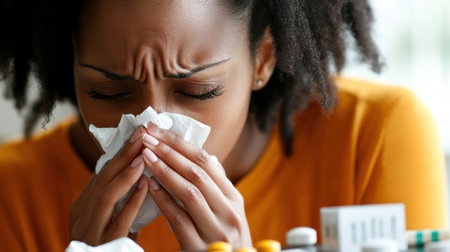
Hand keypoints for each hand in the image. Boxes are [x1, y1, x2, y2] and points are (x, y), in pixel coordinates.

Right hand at [70, 127, 148, 245]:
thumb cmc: (114, 242)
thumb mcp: (112, 215)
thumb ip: (120, 194)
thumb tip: (140, 164)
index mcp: (84, 204)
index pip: (103, 172)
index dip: (122, 151)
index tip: (140, 132)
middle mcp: (81, 214)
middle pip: (102, 177)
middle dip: (124, 154)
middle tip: (143, 134)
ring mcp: (89, 230)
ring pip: (105, 196)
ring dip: (126, 174)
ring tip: (144, 156)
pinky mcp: (103, 244)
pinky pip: (118, 220)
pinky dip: (131, 201)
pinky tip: (145, 186)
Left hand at [141, 122, 251, 250]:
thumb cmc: (226, 240)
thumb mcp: (229, 212)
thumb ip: (218, 187)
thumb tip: (209, 159)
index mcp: (234, 199)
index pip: (207, 161)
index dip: (180, 144)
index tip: (159, 131)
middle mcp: (229, 212)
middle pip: (197, 173)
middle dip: (169, 152)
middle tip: (148, 137)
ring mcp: (216, 231)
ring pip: (189, 192)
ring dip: (165, 171)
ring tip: (146, 156)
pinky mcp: (199, 248)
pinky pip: (179, 219)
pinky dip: (164, 200)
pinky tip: (150, 186)